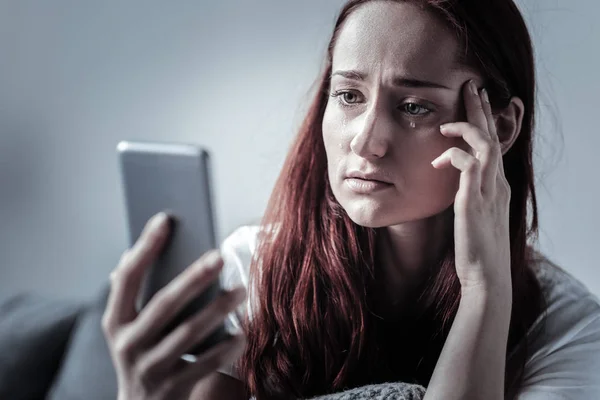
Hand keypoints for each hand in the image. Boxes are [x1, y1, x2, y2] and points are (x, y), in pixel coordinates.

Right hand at [102, 212, 246, 399]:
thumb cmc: (143, 352)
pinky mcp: (174, 388)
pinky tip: (242, 333)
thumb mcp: (129, 326)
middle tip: (219, 256)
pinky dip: (225, 348)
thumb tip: (138, 248)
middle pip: (164, 305)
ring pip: (188, 334)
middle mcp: (128, 345)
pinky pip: (205, 365)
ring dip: (217, 310)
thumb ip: (134, 292)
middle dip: (193, 278)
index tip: (165, 219)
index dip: (145, 248)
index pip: (127, 278)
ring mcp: (150, 369)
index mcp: (115, 322)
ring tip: (241, 289)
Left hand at [431, 80, 511, 293]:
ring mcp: (489, 191)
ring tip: (448, 119)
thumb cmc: (477, 250)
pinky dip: (453, 154)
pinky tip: (438, 157)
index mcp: (497, 186)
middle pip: (492, 137)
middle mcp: (497, 184)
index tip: (475, 102)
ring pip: (484, 145)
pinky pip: (468, 165)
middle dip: (481, 110)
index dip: (485, 122)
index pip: (493, 145)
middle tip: (472, 86)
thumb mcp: (474, 216)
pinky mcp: (474, 201)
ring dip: (468, 125)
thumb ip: (469, 196)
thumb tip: (455, 185)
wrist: (486, 276)